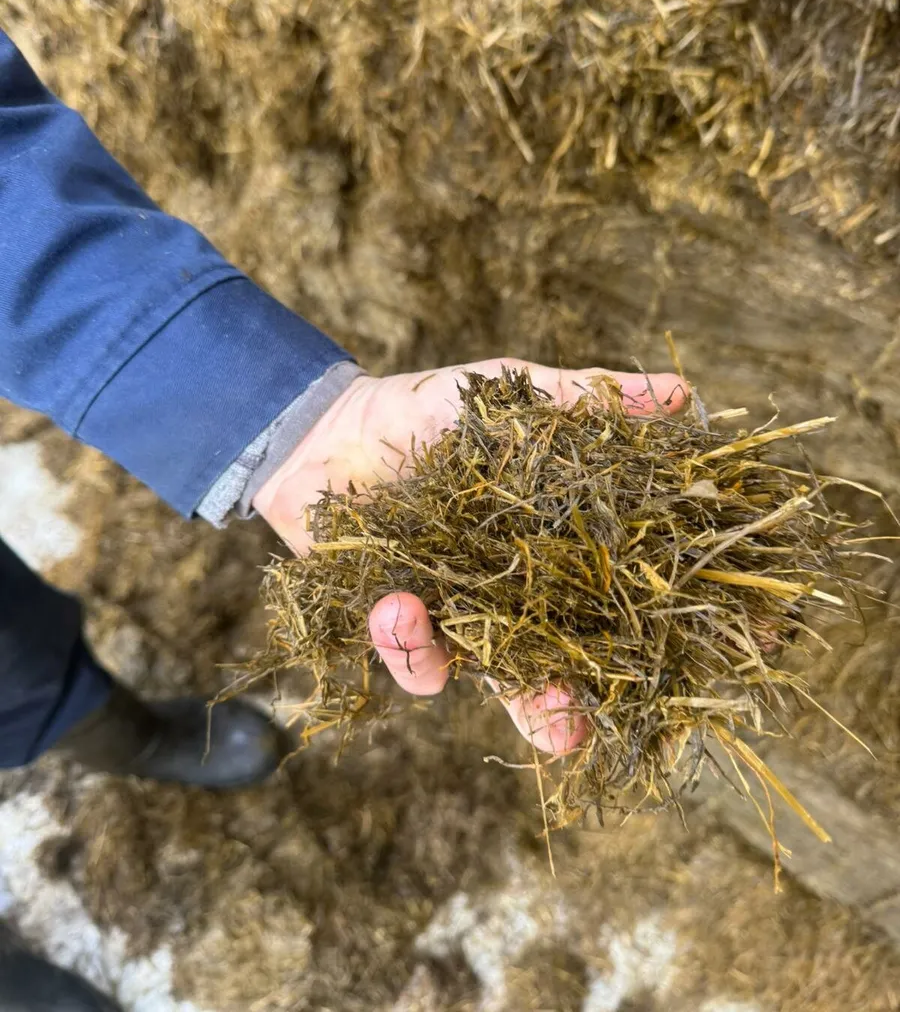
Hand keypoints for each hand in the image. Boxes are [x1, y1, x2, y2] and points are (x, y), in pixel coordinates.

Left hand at [254, 359, 686, 753]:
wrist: (331, 427)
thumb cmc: (431, 411)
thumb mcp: (514, 398)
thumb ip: (589, 401)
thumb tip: (686, 394)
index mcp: (564, 546)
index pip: (641, 594)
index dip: (689, 619)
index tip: (752, 642)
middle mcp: (525, 595)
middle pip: (581, 665)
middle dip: (592, 702)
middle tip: (593, 721)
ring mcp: (467, 617)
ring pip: (505, 685)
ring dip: (514, 697)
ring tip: (504, 671)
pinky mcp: (403, 627)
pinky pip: (420, 662)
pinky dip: (413, 642)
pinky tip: (398, 602)